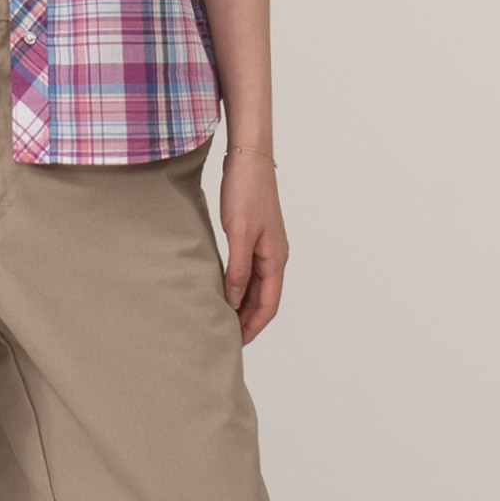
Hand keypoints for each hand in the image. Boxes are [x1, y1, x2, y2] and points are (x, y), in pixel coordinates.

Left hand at [219, 152, 286, 344]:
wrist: (248, 157)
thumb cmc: (245, 191)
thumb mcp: (239, 233)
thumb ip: (238, 269)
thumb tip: (233, 301)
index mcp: (276, 258)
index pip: (268, 305)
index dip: (253, 327)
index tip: (236, 343)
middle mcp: (275, 255)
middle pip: (264, 298)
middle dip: (248, 320)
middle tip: (226, 337)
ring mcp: (266, 245)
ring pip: (257, 285)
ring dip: (243, 304)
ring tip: (223, 319)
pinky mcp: (255, 235)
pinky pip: (249, 270)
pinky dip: (239, 285)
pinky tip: (224, 288)